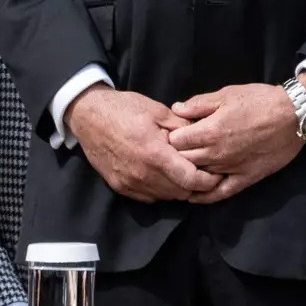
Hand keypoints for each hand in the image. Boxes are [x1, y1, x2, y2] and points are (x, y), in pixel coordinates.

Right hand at [67, 87, 218, 205]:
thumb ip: (182, 127)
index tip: (217, 173)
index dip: (208, 180)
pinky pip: (149, 197)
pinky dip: (161, 190)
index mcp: (155, 154)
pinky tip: (163, 176)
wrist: (89, 116)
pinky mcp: (120, 187)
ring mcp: (130, 183)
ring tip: (184, 173)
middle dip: (196, 186)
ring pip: (166, 197)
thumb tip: (204, 137)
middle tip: (203, 172)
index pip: (191, 180)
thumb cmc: (124, 109)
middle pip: (181, 193)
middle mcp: (143, 174)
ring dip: (178, 189)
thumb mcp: (158, 111)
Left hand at [163, 85, 305, 200]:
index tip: (172, 133)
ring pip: (198, 177)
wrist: (293, 115)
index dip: (170, 136)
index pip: (175, 141)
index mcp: (209, 131)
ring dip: (188, 174)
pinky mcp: (245, 179)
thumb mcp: (226, 94)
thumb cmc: (259, 100)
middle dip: (175, 155)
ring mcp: (230, 169)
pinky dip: (205, 197)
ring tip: (180, 170)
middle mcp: (216, 154)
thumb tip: (175, 110)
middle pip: (183, 161)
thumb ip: (198, 104)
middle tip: (175, 150)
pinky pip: (220, 193)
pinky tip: (193, 197)